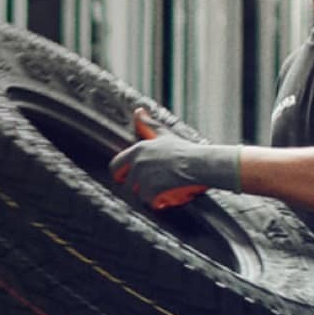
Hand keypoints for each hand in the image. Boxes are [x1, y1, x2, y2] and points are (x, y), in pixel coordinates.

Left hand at [109, 108, 239, 208]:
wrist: (198, 163)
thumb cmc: (184, 149)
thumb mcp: (163, 134)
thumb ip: (149, 124)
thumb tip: (138, 111)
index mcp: (137, 150)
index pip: (115, 165)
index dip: (119, 173)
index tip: (124, 178)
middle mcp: (137, 163)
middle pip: (126, 183)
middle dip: (133, 187)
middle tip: (143, 189)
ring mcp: (143, 177)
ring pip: (136, 193)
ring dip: (145, 196)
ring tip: (154, 196)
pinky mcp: (151, 189)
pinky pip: (147, 201)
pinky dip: (153, 203)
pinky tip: (160, 202)